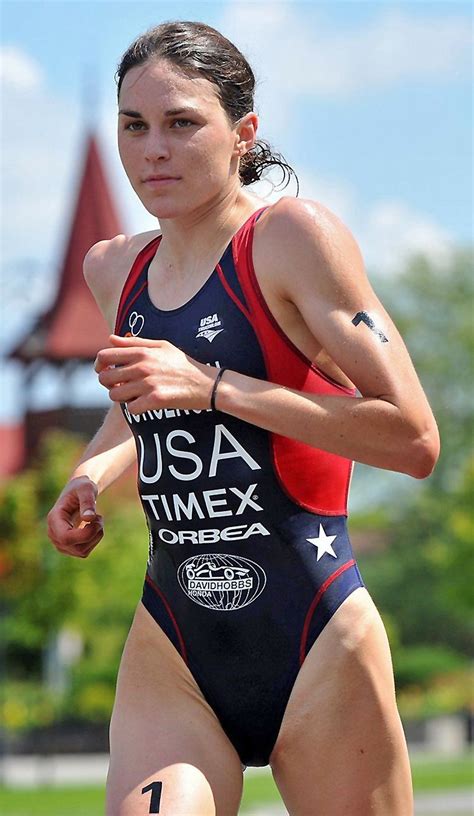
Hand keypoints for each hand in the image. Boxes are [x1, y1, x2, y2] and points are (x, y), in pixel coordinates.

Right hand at [47, 476, 103, 557]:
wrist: (78, 492)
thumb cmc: (81, 488)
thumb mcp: (86, 488)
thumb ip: (88, 501)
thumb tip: (89, 518)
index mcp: (54, 519)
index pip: (66, 538)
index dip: (84, 534)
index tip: (96, 518)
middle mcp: (53, 534)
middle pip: (76, 547)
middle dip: (93, 533)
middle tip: (99, 516)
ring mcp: (60, 542)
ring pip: (82, 552)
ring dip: (95, 536)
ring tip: (96, 519)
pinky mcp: (68, 547)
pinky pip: (84, 552)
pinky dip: (93, 540)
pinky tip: (92, 527)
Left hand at [95, 334, 215, 414]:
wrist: (207, 384)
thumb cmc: (184, 364)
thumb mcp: (162, 346)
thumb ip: (135, 342)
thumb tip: (111, 339)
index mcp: (142, 352)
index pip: (104, 356)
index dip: (99, 365)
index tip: (104, 371)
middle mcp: (143, 367)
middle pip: (105, 378)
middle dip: (109, 384)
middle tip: (120, 386)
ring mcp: (148, 384)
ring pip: (115, 395)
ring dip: (121, 398)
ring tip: (133, 395)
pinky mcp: (156, 400)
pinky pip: (131, 409)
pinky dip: (136, 409)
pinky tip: (145, 404)